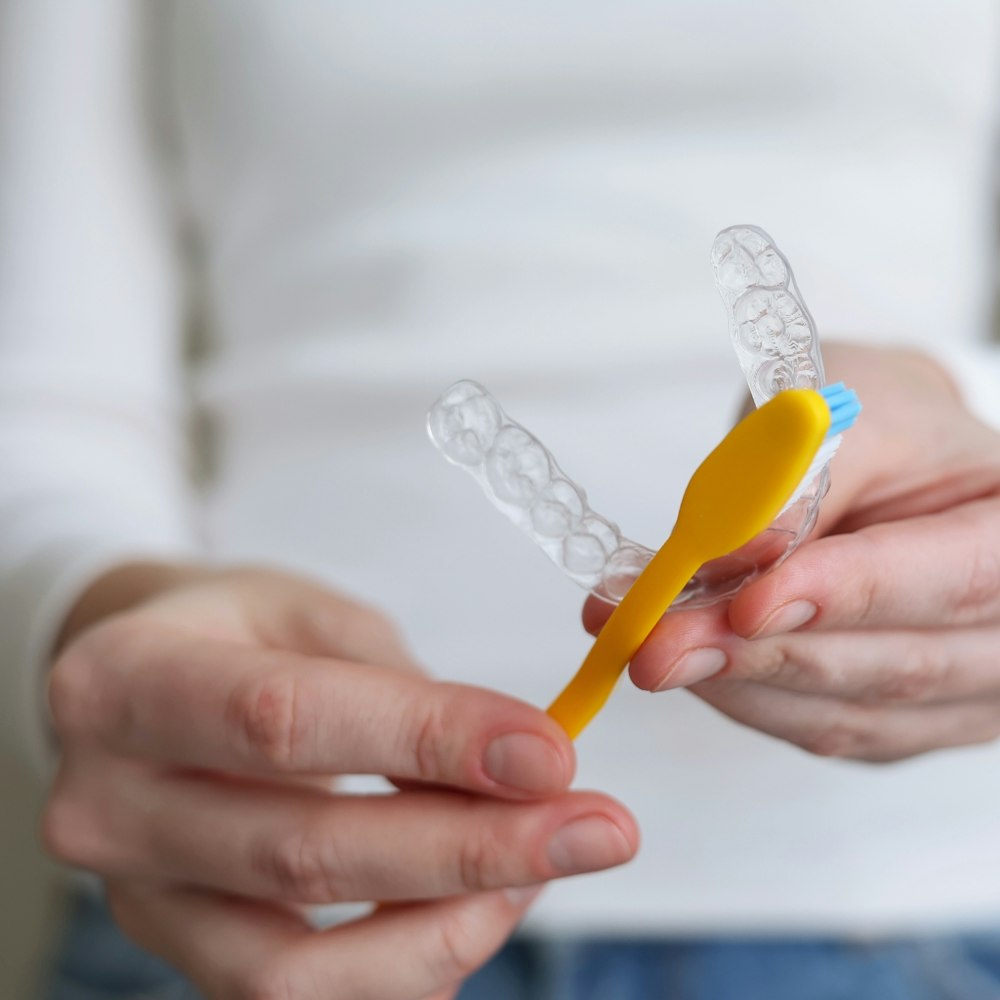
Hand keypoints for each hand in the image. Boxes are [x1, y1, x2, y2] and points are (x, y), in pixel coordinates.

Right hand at [44, 564, 636, 998]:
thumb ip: (400, 689)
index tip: (549, 754)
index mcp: (126, 681)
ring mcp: (135, 893)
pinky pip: (292, 998)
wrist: (144, 678)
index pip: (286, 722)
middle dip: (471, 848)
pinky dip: (401, 972)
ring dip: (446, 928)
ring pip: (295, 967)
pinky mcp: (175, 946)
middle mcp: (109, 802)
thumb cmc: (234, 630)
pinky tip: (475, 914)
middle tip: (595, 828)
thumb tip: (521, 768)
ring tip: (539, 871)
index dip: (428, 742)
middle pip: (304, 853)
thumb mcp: (310, 612)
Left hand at [587, 343, 999, 762]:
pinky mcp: (901, 720)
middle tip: (659, 641)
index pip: (953, 577)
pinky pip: (821, 730)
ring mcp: (964, 691)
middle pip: (899, 665)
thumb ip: (801, 479)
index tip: (748, 601)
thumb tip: (734, 552)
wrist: (895, 461)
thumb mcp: (851, 407)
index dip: (848, 595)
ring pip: (848, 714)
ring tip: (649, 643)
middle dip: (763, 654)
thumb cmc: (885, 422)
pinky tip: (689, 661)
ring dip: (736, 683)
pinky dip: (743, 698)